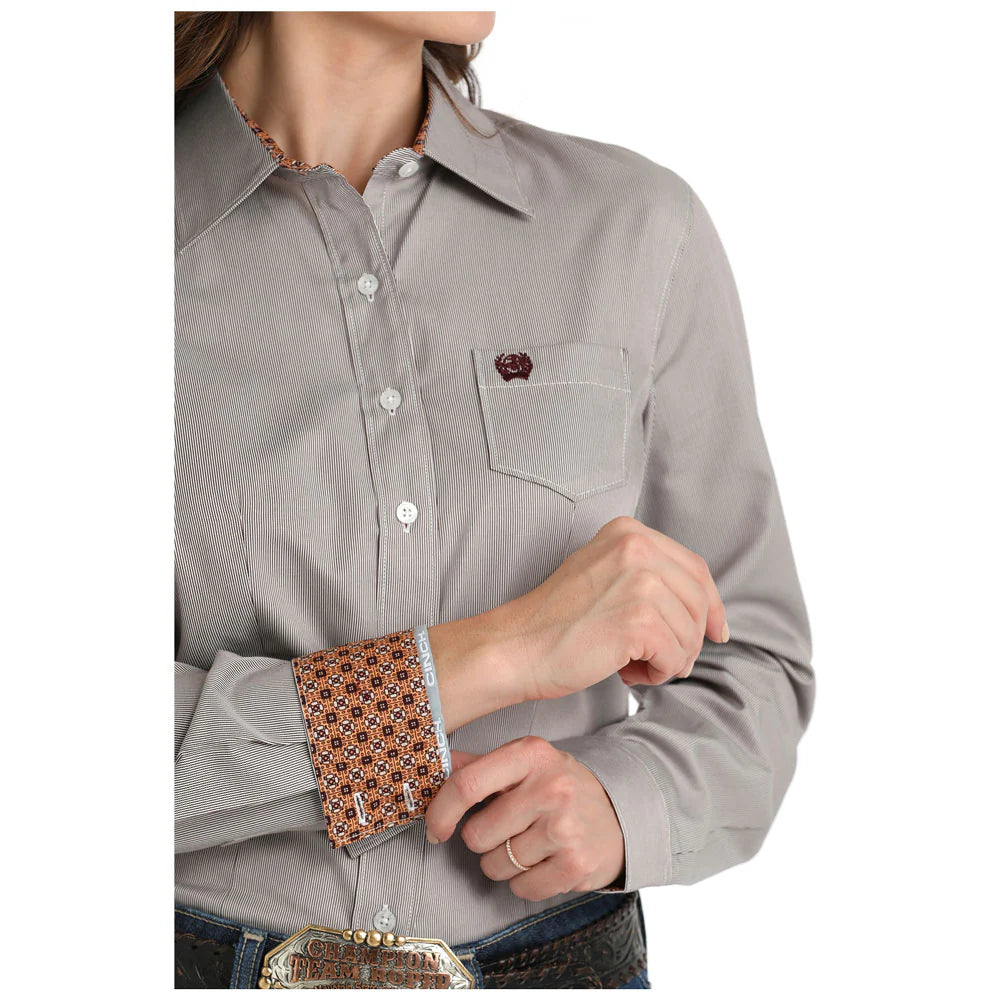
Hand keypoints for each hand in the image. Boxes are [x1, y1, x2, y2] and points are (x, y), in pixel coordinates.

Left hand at [424, 736, 625, 900]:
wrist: (621, 814)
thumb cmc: (561, 788)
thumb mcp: (526, 763)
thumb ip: (479, 765)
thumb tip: (434, 767)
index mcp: (531, 754)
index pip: (467, 784)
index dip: (441, 812)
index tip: (436, 828)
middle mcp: (550, 787)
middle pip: (477, 834)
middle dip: (482, 840)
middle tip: (506, 829)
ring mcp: (564, 827)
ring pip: (496, 865)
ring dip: (503, 862)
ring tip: (529, 844)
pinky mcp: (576, 865)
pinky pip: (521, 888)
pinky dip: (525, 882)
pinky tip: (544, 861)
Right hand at [429, 515, 728, 731]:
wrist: (517, 647)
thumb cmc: (557, 621)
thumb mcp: (604, 573)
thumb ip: (648, 574)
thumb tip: (705, 606)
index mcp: (629, 531)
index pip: (694, 568)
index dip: (711, 605)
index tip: (715, 631)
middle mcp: (637, 547)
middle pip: (699, 600)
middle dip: (690, 639)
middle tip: (660, 660)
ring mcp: (640, 581)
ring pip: (690, 634)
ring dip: (668, 660)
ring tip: (629, 664)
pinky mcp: (639, 620)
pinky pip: (676, 657)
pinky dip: (658, 674)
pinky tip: (626, 672)